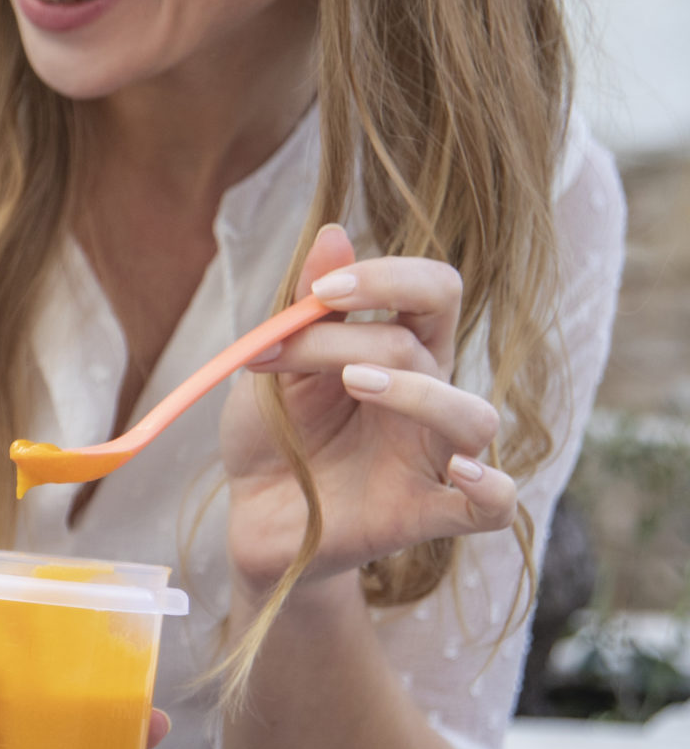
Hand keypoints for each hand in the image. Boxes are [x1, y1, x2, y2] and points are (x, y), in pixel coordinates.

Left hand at [222, 225, 516, 596]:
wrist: (253, 516)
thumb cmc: (274, 435)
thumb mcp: (274, 369)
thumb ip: (305, 310)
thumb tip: (332, 231)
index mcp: (399, 350)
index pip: (433, 289)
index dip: (386, 277)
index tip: (320, 291)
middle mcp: (428, 396)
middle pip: (435, 339)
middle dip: (355, 334)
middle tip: (295, 345)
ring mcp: (432, 455)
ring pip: (474, 416)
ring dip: (419, 394)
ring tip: (357, 386)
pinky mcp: (427, 513)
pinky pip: (494, 507)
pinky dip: (493, 488)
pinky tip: (461, 471)